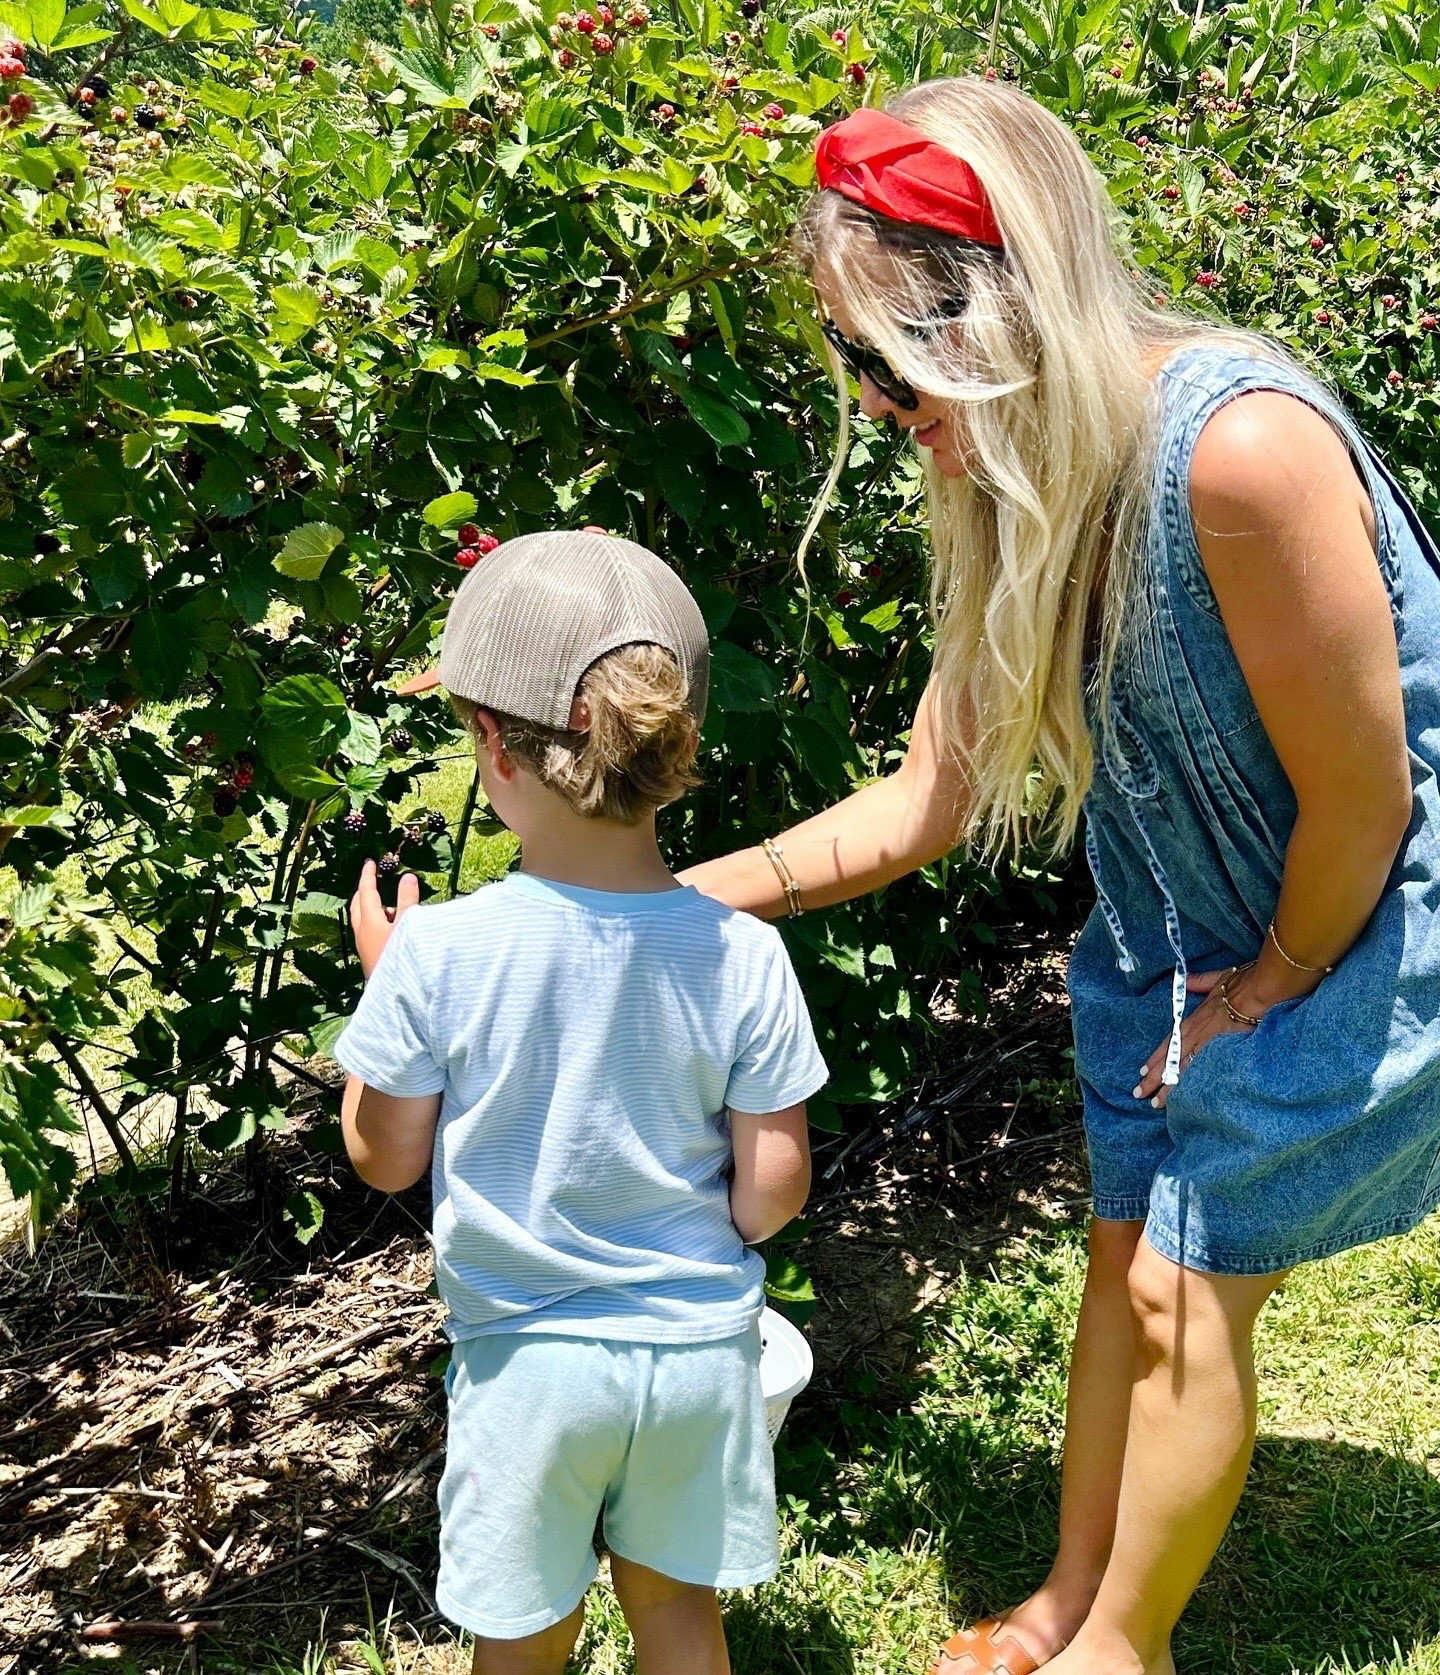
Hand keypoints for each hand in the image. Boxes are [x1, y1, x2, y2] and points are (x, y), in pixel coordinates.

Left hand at [350, 859, 419, 978]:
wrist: (395, 994)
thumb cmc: (402, 957)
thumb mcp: (409, 925)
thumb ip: (408, 901)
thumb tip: (407, 876)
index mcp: (369, 921)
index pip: (366, 891)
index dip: (368, 875)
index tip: (370, 862)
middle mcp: (361, 932)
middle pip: (357, 905)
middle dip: (364, 890)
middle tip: (373, 880)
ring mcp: (363, 946)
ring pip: (362, 919)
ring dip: (371, 908)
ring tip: (392, 907)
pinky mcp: (368, 957)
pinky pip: (367, 932)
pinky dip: (375, 922)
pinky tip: (392, 930)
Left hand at [1135, 965, 1266, 1109]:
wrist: (1258, 992)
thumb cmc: (1240, 984)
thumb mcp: (1216, 980)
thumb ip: (1199, 982)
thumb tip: (1187, 980)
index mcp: (1194, 1020)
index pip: (1168, 1042)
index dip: (1155, 1058)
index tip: (1142, 1072)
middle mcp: (1196, 1034)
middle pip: (1169, 1060)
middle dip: (1154, 1078)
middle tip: (1139, 1094)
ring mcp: (1208, 1045)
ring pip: (1183, 1070)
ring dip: (1169, 1088)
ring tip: (1157, 1104)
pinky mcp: (1222, 1053)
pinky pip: (1203, 1073)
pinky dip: (1192, 1086)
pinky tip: (1185, 1100)